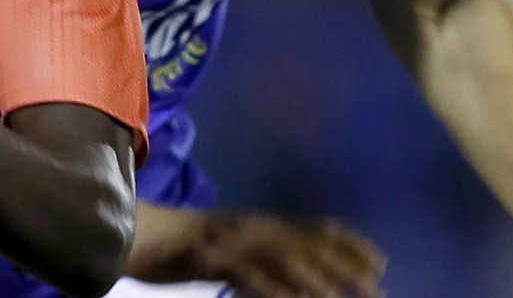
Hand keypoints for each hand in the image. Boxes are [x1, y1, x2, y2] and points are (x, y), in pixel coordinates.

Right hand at [127, 205, 384, 297]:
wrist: (132, 232)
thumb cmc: (177, 246)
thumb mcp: (226, 248)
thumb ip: (257, 257)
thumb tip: (289, 276)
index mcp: (257, 223)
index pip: (314, 228)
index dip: (348, 242)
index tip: (380, 260)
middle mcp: (251, 226)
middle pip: (307, 244)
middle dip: (345, 264)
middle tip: (377, 286)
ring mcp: (231, 239)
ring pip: (284, 258)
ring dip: (317, 280)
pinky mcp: (209, 256)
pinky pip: (248, 274)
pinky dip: (274, 288)